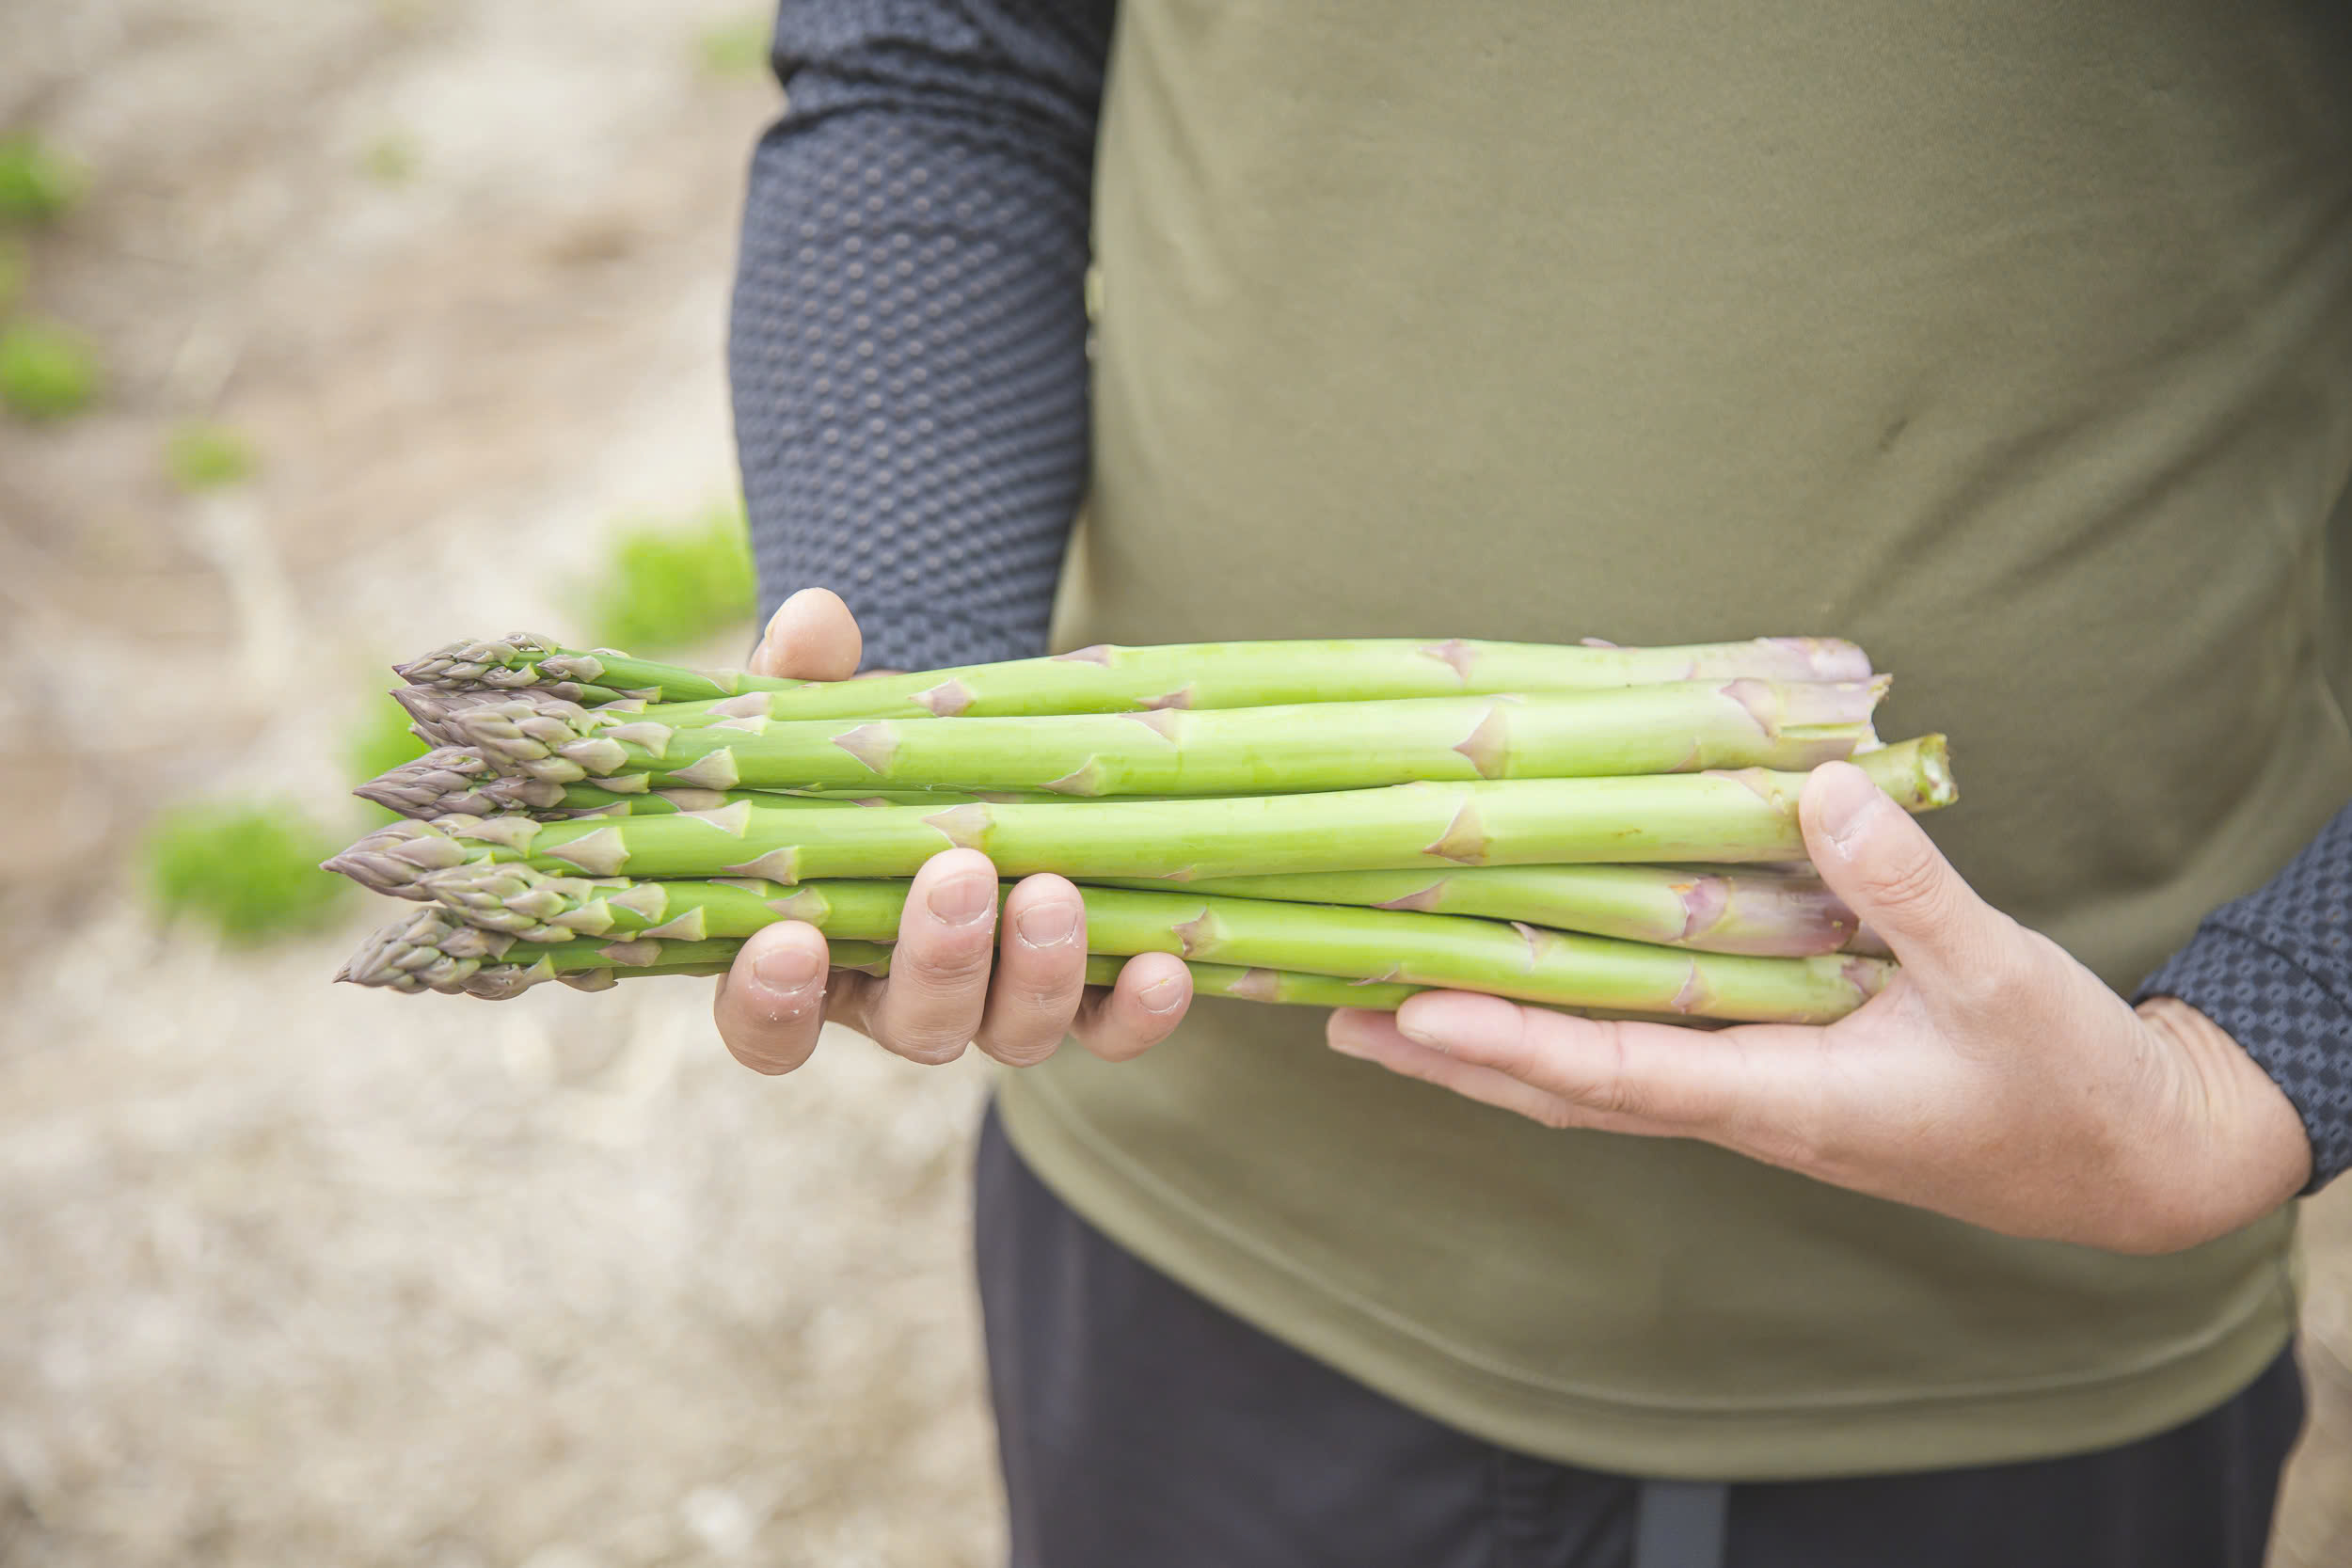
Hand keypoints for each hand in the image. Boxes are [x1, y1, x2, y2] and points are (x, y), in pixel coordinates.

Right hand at [712, 588, 1193, 1074]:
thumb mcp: (825, 706)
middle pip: (914, 1027)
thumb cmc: (866, 746)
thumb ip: (803, 673)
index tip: (791, 942)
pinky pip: (1110, 1029)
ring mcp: (995, 1005)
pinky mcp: (1081, 999)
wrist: (965, 755)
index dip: (769, 1001)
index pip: (764, 1023)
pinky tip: (1163, 968)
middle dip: (938, 959)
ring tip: (1055, 892)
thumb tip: (815, 621)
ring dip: (1037, 977)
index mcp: (809, 952)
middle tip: (958, 876)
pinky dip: (1137, 1012)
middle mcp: (901, 998)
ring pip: (1012, 1035)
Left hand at [1327, 761, 2312, 1253]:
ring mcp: (1748, 1094)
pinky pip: (1642, 1046)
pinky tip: (1528, 977)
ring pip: (1589, 1074)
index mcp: (1781, 1099)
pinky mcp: (1769, 1072)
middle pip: (1563, 1088)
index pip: (1612, 1073)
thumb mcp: (2000, 976)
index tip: (1410, 1008)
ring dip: (1485, 1043)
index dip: (1509, 1039)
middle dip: (1451, 1054)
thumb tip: (1816, 790)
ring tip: (1381, 1004)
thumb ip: (1909, 888)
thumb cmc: (2063, 1083)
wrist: (2127, 1156)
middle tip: (1333, 1015)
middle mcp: (1741, 1105)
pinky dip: (1566, 1018)